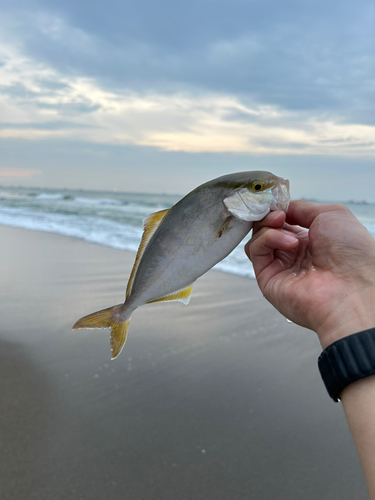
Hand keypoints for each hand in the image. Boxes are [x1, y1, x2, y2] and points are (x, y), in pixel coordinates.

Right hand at [245, 201, 374, 347]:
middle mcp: (295, 255)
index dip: (278, 208)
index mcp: (312, 241)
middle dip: (270, 215)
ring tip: (284, 225)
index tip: (278, 201)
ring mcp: (281, 267)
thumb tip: (280, 207)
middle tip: (280, 213)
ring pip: (258, 238)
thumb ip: (301, 208)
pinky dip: (268, 239)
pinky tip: (288, 242)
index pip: (284, 220)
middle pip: (268, 228)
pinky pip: (256, 251)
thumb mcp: (331, 214)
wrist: (353, 289)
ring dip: (268, 226)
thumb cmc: (352, 254)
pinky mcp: (267, 279)